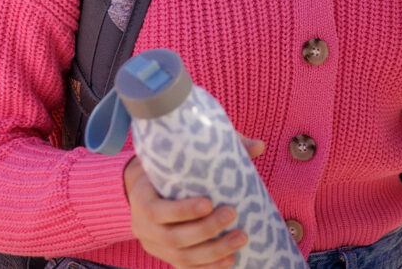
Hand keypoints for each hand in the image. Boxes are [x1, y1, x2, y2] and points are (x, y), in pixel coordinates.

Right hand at [124, 134, 264, 268]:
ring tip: (241, 239)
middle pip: (173, 238)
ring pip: (181, 257)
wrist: (144, 186)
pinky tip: (230, 260)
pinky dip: (208, 266)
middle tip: (232, 214)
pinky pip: (185, 267)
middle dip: (206, 230)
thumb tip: (259, 145)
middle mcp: (143, 227)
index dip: (182, 211)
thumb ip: (218, 147)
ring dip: (213, 252)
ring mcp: (154, 245)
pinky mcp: (165, 256)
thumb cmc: (170, 166)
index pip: (156, 211)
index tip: (209, 203)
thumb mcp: (183, 153)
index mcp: (142, 198)